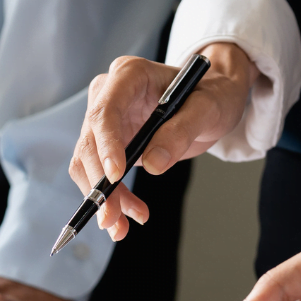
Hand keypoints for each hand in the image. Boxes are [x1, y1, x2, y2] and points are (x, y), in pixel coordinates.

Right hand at [72, 43, 254, 240]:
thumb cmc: (213, 93)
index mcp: (128, 75)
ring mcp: (106, 120)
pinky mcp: (109, 143)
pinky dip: (109, 199)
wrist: (213, 99)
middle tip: (112, 216)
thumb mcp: (209, 108)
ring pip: (88, 164)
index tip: (115, 176)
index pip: (105, 112)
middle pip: (89, 142)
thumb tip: (153, 164)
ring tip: (121, 225)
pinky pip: (98, 174)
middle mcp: (109, 95)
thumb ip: (181, 131)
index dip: (105, 145)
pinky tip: (123, 217)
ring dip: (102, 197)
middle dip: (99, 183)